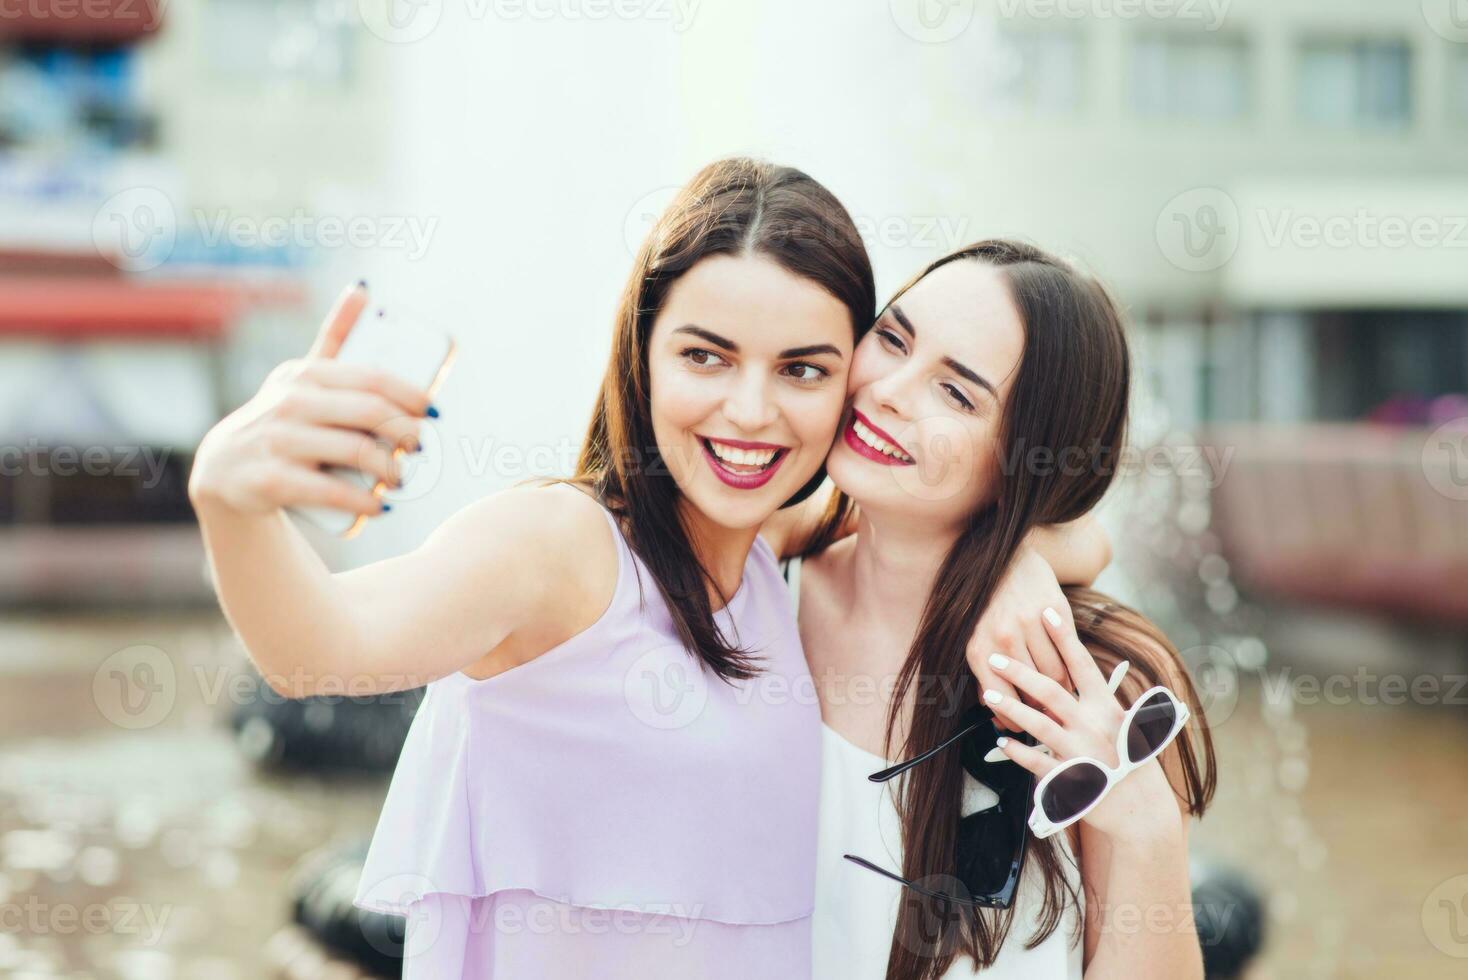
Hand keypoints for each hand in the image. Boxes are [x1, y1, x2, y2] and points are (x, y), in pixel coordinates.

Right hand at [188, 282, 433, 517]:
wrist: (224, 468)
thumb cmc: (281, 418)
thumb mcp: (301, 376)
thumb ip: (334, 336)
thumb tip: (364, 289)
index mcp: (305, 374)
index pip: (371, 379)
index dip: (411, 395)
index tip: (434, 413)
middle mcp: (289, 402)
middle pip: (370, 414)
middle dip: (406, 432)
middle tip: (421, 447)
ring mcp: (278, 441)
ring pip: (355, 452)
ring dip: (391, 469)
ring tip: (403, 478)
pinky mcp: (271, 480)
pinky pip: (329, 490)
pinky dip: (363, 500)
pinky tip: (381, 506)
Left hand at [965, 544, 1073, 729]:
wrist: (1003, 555)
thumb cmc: (985, 606)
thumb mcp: (974, 640)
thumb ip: (985, 675)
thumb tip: (994, 713)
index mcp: (979, 650)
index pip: (1002, 701)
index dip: (1014, 721)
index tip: (1022, 732)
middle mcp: (1003, 637)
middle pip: (1032, 693)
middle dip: (1042, 713)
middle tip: (1052, 723)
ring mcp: (1028, 623)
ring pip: (1055, 676)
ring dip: (1062, 694)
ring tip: (1065, 705)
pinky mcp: (1052, 610)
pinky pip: (1069, 652)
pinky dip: (1072, 670)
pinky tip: (1072, 678)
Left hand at [983, 607, 1181, 844]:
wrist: (1139, 807)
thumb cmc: (1127, 757)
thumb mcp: (1120, 722)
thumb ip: (1094, 700)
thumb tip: (1070, 669)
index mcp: (1107, 706)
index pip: (1082, 664)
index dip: (1065, 637)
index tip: (1047, 611)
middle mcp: (1094, 725)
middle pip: (1052, 690)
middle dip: (1022, 671)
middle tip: (996, 655)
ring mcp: (1082, 752)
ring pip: (1040, 723)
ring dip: (1012, 707)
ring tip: (989, 693)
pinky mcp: (1071, 779)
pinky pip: (1038, 762)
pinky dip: (1019, 752)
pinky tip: (1001, 742)